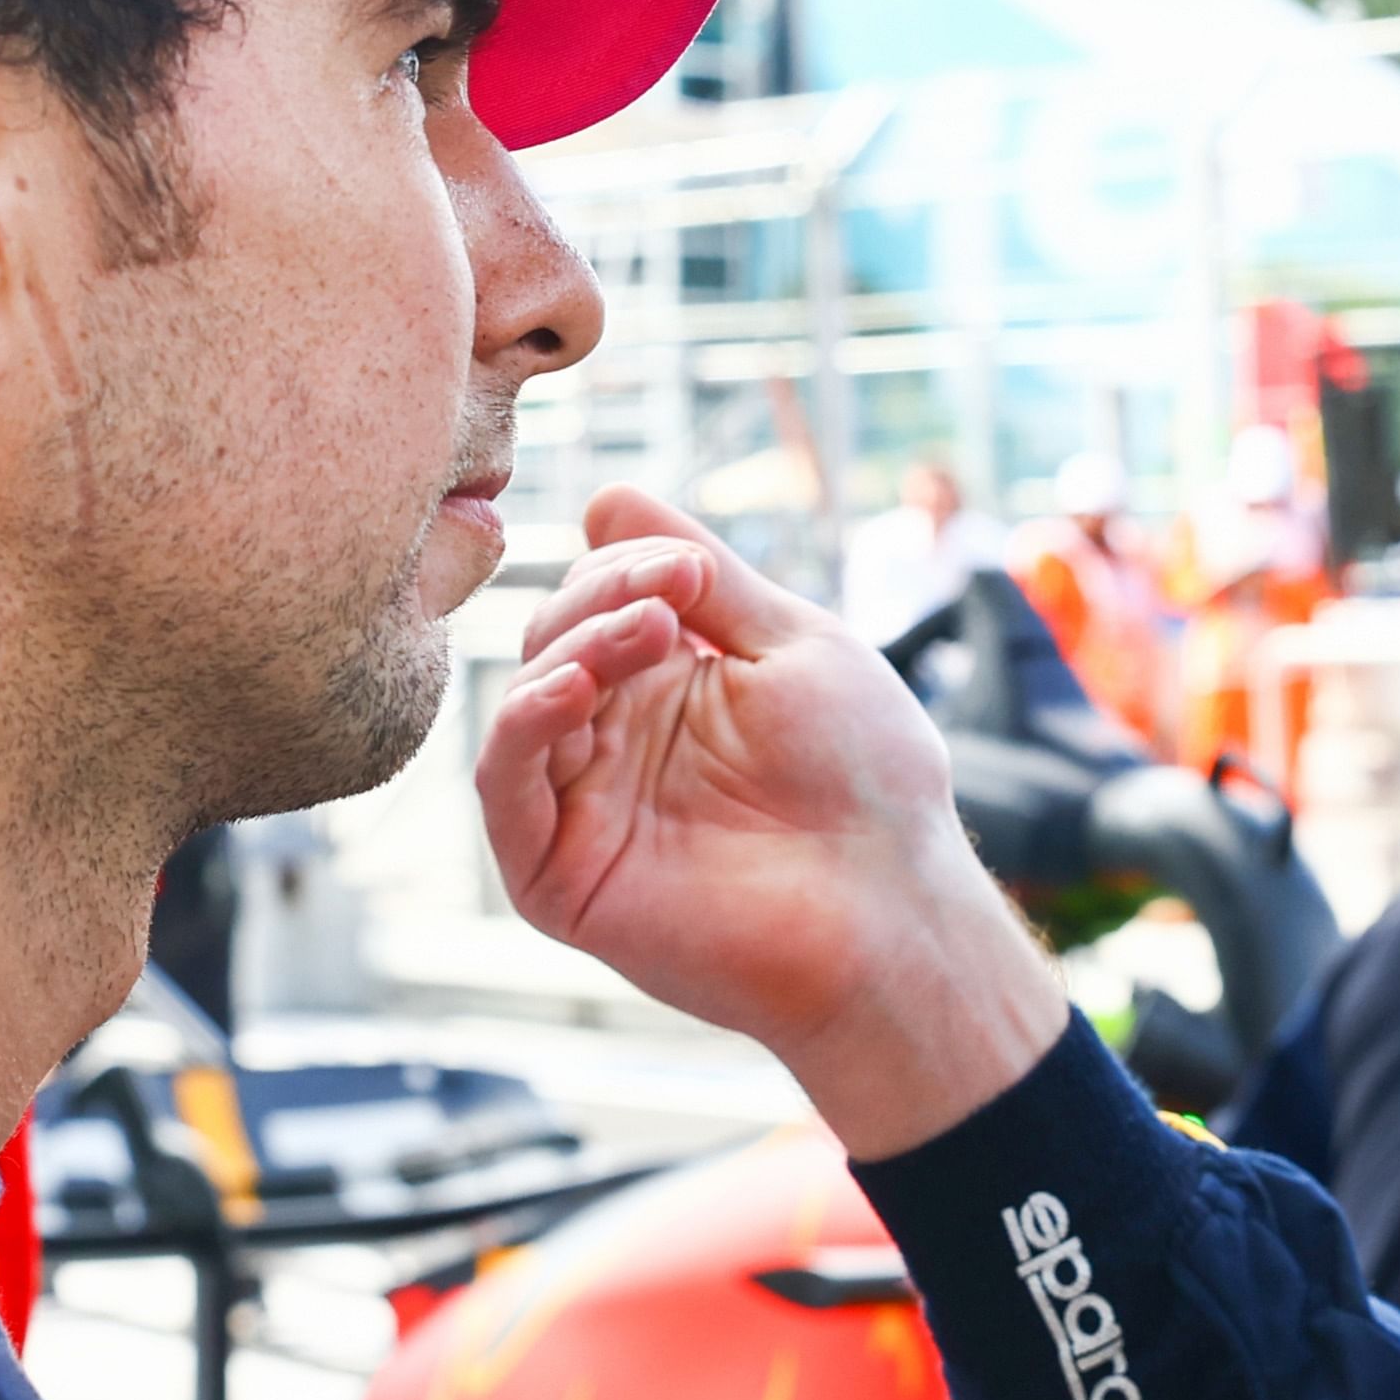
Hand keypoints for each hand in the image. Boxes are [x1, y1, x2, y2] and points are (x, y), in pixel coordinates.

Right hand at [480, 486, 1065, 1157]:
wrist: (894, 901)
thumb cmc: (867, 777)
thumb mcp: (791, 645)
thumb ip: (703, 575)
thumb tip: (604, 498)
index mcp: (668, 684)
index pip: (598, 600)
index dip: (628, 568)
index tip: (690, 565)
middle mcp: (616, 742)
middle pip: (552, 641)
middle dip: (600, 600)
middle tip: (674, 593)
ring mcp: (585, 808)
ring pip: (523, 705)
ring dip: (572, 650)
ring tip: (649, 631)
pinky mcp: (562, 877)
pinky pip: (505, 791)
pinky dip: (522, 730)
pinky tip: (572, 690)